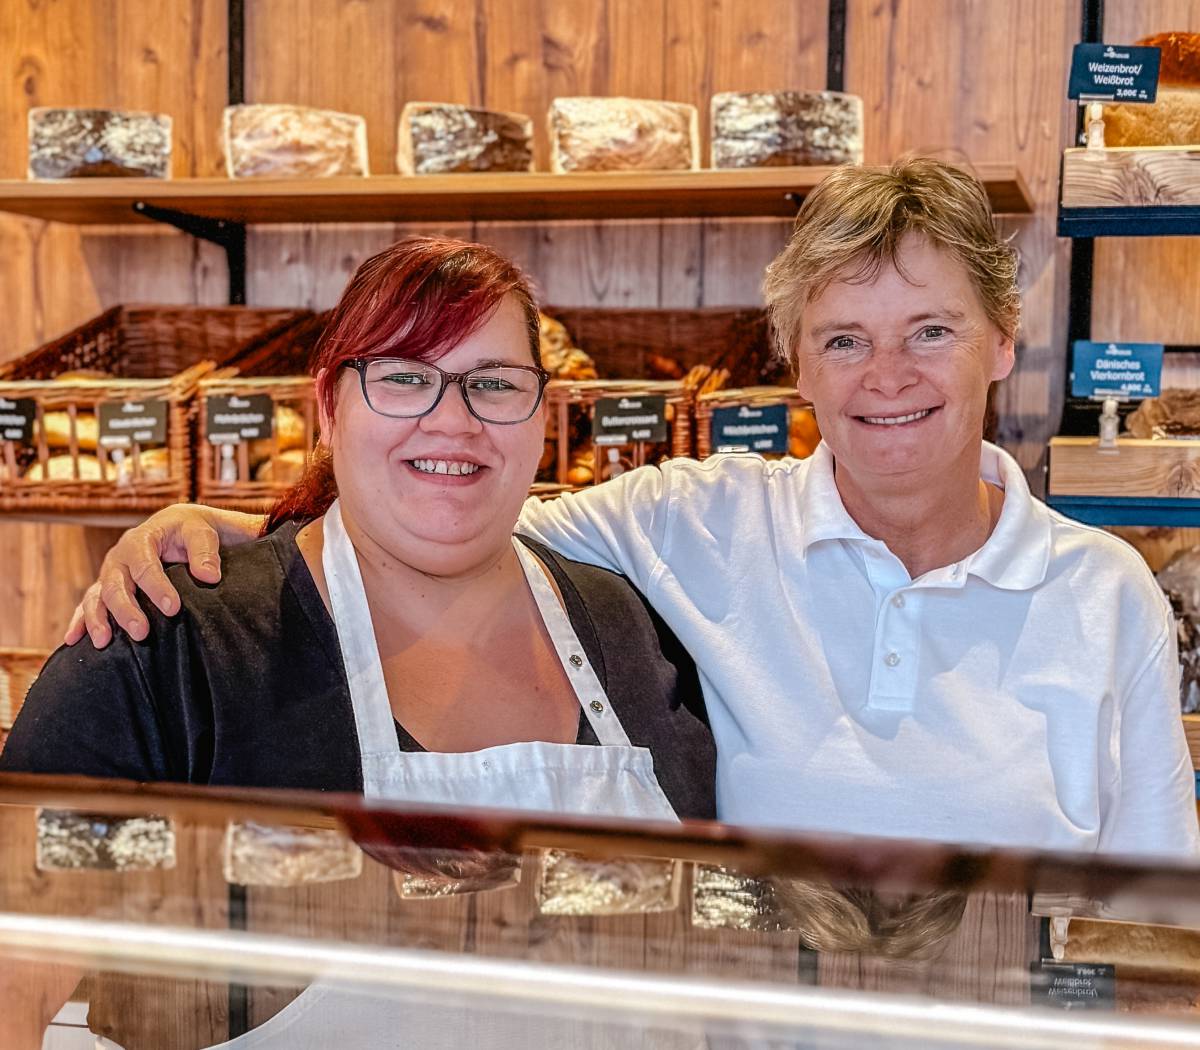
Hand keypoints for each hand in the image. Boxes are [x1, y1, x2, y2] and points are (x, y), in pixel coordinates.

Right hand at [64, 504, 263, 647]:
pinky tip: (73, 640)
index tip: (173, 609)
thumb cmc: (190, 531)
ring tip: (103, 642)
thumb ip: (205, 552)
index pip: (145, 565)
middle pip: (115, 585)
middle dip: (126, 610)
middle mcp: (119, 557)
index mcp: (141, 539)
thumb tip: (209, 576)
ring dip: (98, 619)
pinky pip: (89, 604)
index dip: (157, 588)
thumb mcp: (201, 533)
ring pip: (97, 596)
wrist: (177, 528)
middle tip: (142, 633)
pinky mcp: (107, 587)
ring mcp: (110, 573)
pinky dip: (80, 621)